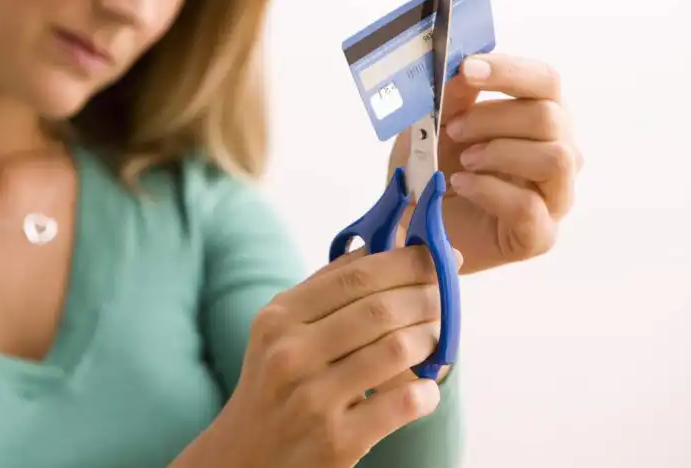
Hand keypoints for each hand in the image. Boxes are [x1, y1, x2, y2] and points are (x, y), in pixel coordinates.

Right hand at [172, 245, 462, 467]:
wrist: (245, 457)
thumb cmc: (273, 383)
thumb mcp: (279, 331)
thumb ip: (323, 288)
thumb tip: (381, 244)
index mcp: (278, 319)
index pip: (355, 276)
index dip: (404, 261)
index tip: (436, 256)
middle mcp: (291, 355)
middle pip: (380, 309)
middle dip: (427, 297)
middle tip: (445, 296)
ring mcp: (314, 400)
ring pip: (397, 350)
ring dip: (431, 338)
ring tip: (437, 337)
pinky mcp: (338, 441)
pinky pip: (403, 403)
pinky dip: (426, 391)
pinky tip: (425, 387)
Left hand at [389, 53, 582, 272]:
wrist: (412, 227)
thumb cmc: (431, 172)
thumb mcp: (433, 125)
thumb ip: (453, 96)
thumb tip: (465, 68)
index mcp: (539, 118)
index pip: (545, 81)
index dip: (509, 70)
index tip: (467, 69)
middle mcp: (558, 153)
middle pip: (552, 117)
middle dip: (493, 116)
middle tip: (452, 128)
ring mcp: (555, 197)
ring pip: (556, 157)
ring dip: (500, 151)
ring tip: (463, 161)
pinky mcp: (540, 235)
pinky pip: (530, 205)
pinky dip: (489, 190)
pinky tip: (461, 185)